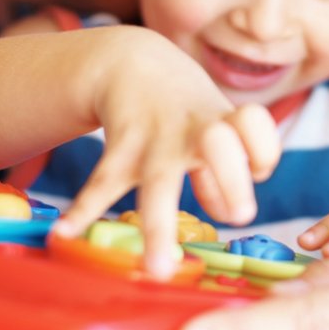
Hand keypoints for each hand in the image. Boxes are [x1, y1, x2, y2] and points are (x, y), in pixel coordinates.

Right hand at [51, 28, 281, 279]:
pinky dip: (84, 208)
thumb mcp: (216, 126)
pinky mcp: (122, 147)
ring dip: (158, 224)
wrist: (133, 61)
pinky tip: (66, 234)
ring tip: (157, 268)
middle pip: (219, 148)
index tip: (258, 171)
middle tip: (243, 216)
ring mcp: (158, 138)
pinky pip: (104, 182)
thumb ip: (226, 171)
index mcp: (227, 124)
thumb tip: (229, 214)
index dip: (262, 154)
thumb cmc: (186, 108)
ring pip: (159, 179)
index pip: (258, 135)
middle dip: (231, 179)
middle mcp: (197, 129)